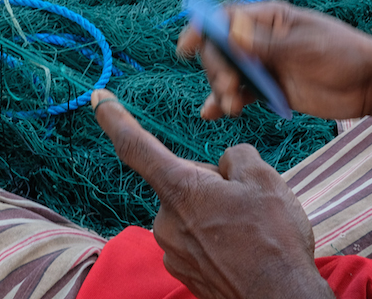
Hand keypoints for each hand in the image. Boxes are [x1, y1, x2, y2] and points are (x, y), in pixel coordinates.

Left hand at [92, 90, 332, 298]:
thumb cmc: (273, 240)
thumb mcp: (264, 179)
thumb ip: (237, 157)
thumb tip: (226, 163)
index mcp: (180, 189)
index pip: (136, 146)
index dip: (115, 119)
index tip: (98, 98)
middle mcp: (166, 220)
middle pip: (183, 182)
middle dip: (212, 183)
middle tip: (249, 200)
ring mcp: (173, 251)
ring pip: (193, 211)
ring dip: (217, 212)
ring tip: (253, 231)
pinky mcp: (184, 272)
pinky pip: (198, 239)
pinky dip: (218, 238)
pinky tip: (244, 249)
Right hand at [177, 1, 371, 120]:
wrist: (369, 85)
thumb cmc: (342, 55)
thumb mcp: (304, 49)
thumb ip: (265, 45)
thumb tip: (229, 34)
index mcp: (268, 18)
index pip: (225, 17)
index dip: (201, 28)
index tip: (185, 48)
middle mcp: (259, 39)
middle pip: (220, 48)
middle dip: (216, 69)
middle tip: (227, 89)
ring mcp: (263, 64)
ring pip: (227, 73)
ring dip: (221, 89)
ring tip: (232, 108)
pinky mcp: (269, 89)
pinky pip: (239, 93)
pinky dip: (225, 102)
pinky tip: (214, 114)